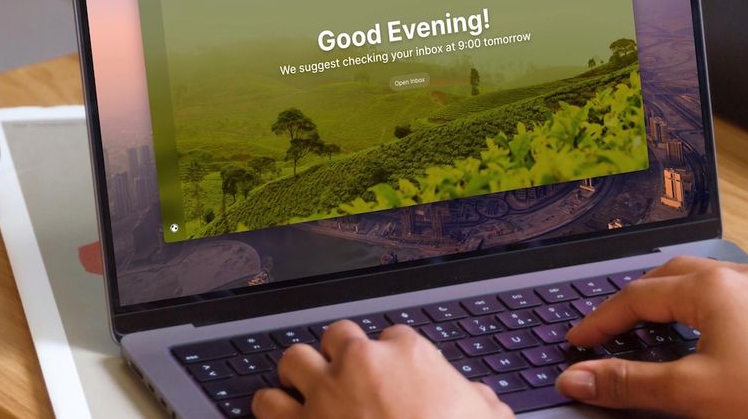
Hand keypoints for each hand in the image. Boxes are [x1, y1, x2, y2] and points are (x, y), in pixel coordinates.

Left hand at [252, 320, 512, 418]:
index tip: (390, 377)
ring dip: (299, 376)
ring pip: (294, 361)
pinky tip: (281, 417)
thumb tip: (481, 400)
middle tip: (346, 378)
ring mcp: (325, 393)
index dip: (390, 359)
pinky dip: (271, 410)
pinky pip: (266, 403)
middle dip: (339, 356)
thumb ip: (479, 402)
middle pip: (337, 336)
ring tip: (305, 391)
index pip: (392, 338)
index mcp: (409, 355)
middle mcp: (362, 364)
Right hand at [557, 257, 747, 417]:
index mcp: (712, 288)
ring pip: (700, 282)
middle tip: (607, 330)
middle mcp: (739, 278)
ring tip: (646, 329)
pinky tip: (699, 335)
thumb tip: (578, 379)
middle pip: (667, 276)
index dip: (601, 320)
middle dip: (631, 302)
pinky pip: (728, 296)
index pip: (637, 296)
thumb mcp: (692, 392)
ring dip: (666, 300)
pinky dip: (698, 309)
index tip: (578, 341)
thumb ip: (629, 383)